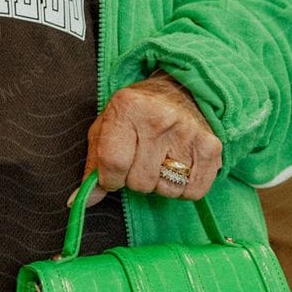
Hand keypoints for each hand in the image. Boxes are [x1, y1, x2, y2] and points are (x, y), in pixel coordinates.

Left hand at [85, 71, 221, 200]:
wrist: (179, 90)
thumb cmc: (135, 113)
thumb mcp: (106, 127)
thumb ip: (93, 163)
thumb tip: (79, 200)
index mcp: (128, 108)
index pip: (113, 162)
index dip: (109, 178)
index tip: (112, 175)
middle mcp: (160, 119)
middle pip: (140, 181)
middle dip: (134, 179)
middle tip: (139, 160)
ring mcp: (189, 132)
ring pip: (166, 189)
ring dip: (159, 184)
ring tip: (160, 160)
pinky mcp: (212, 147)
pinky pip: (192, 192)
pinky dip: (183, 188)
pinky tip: (179, 167)